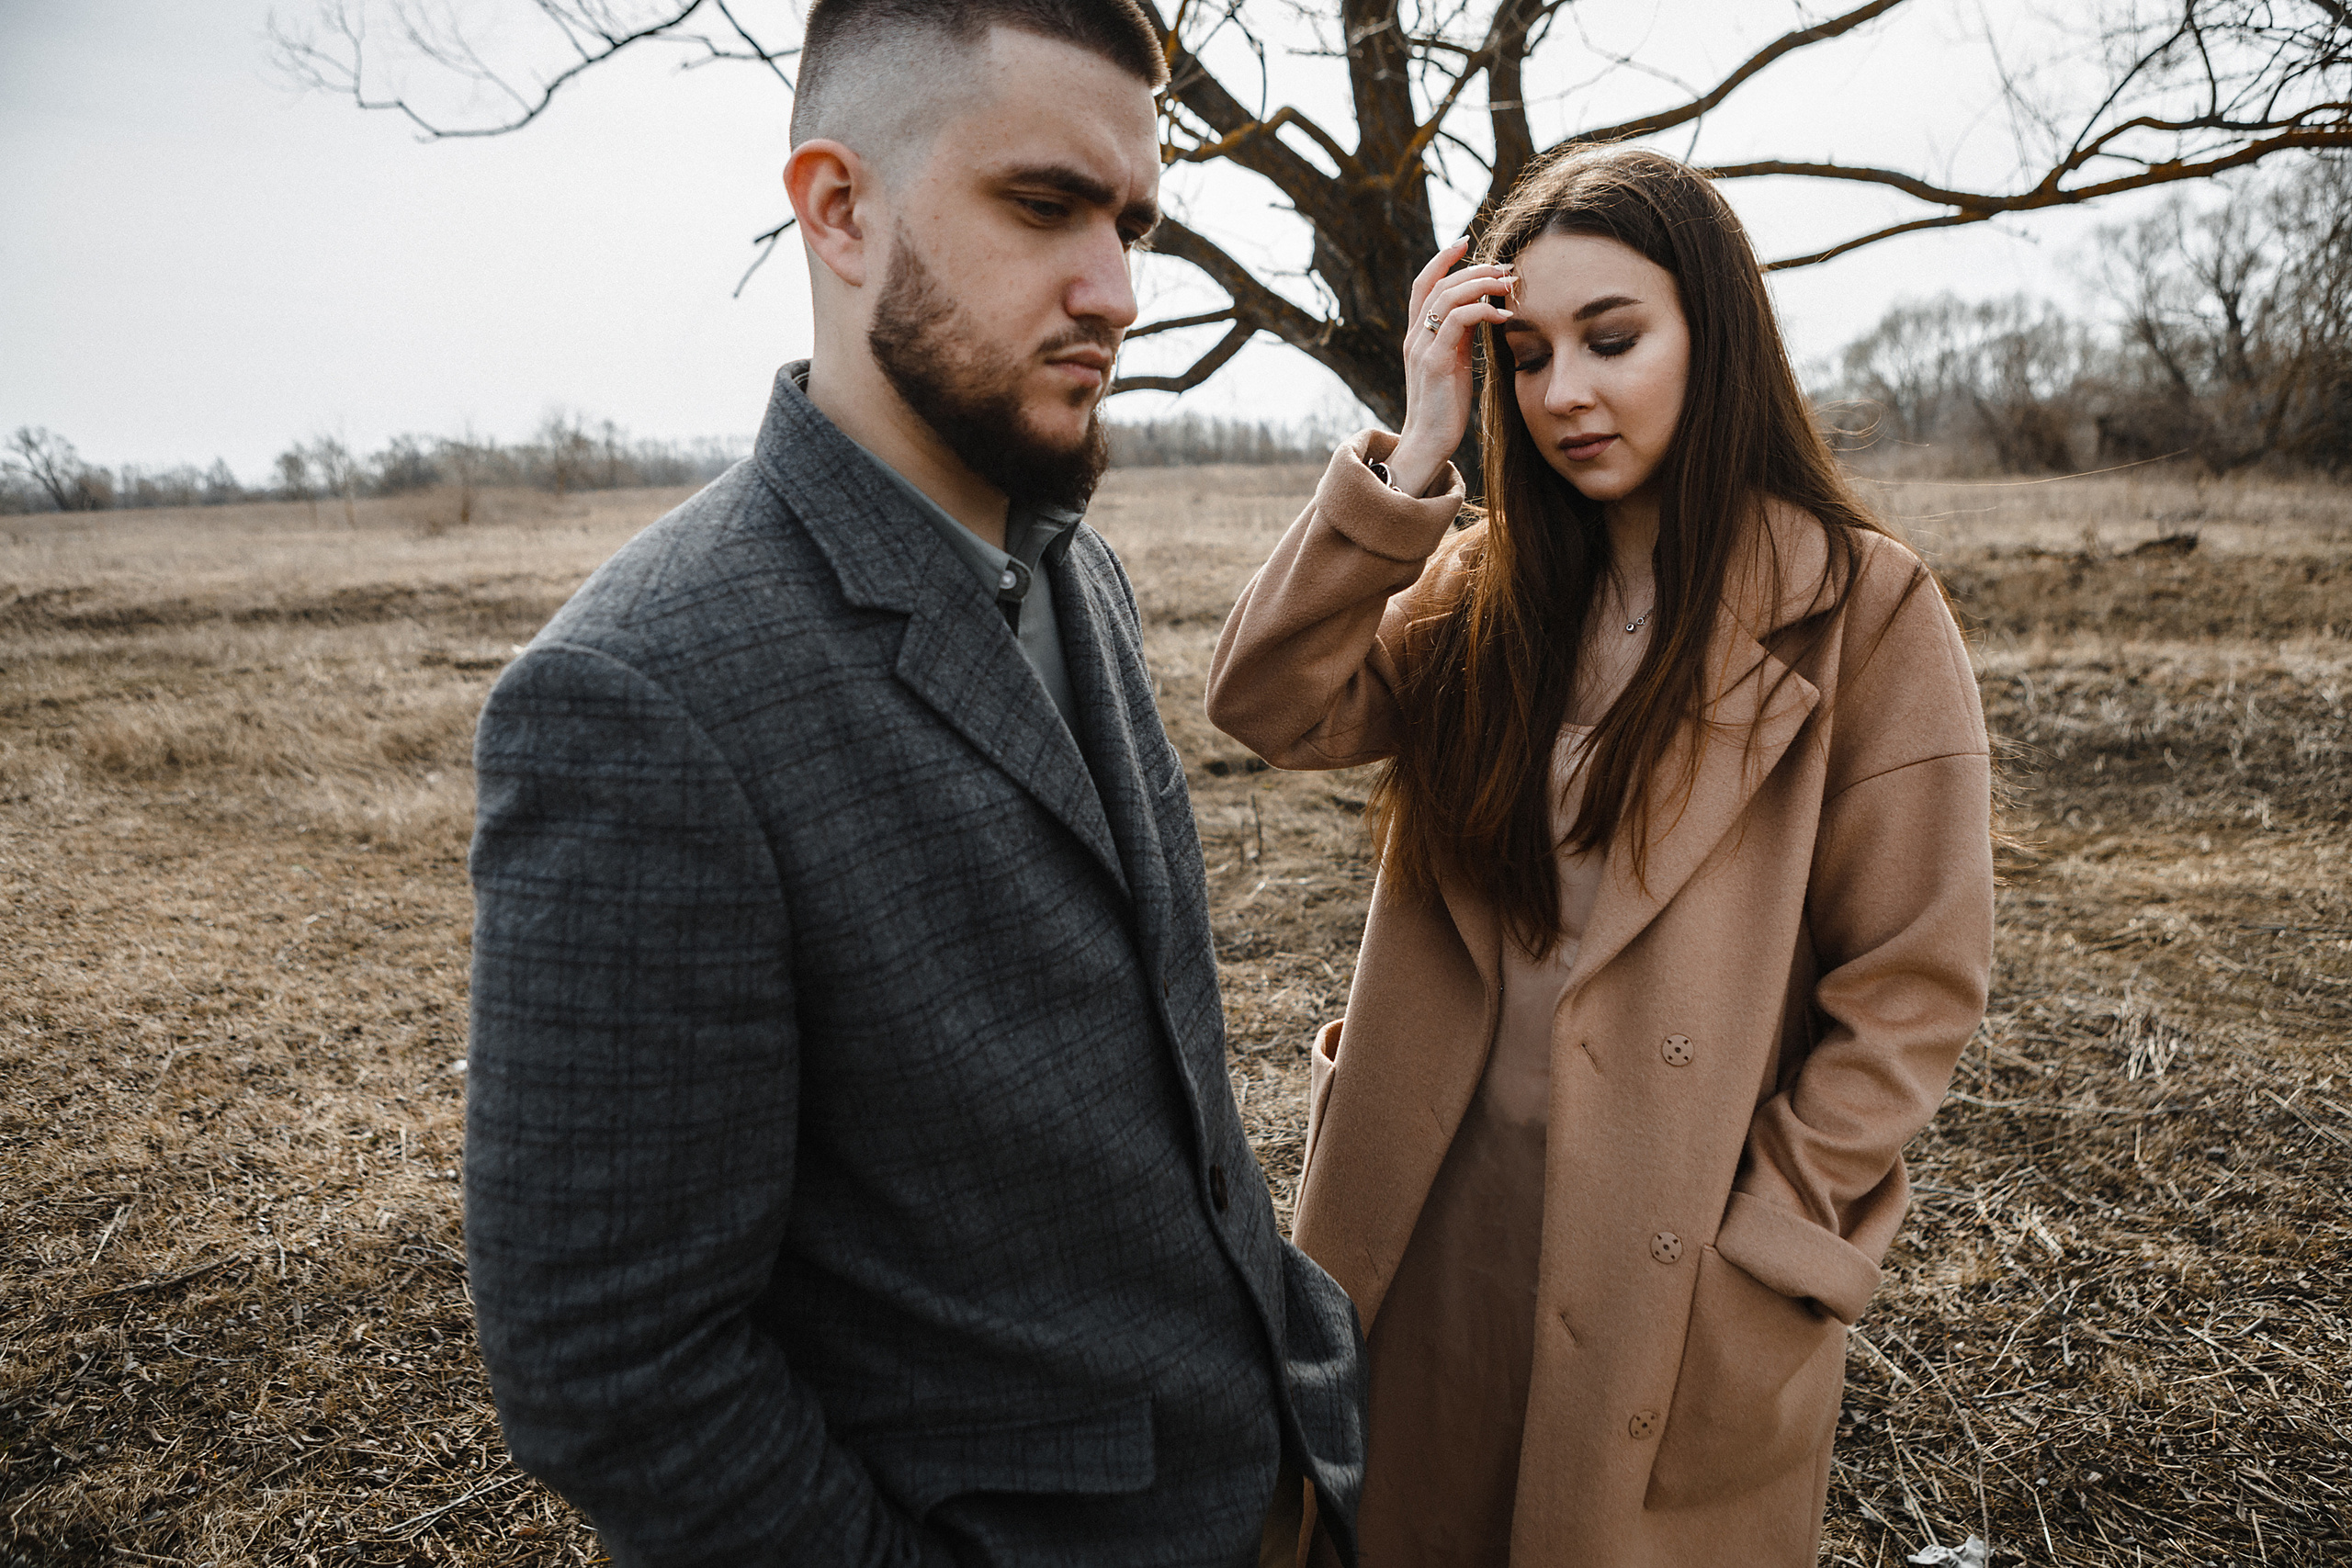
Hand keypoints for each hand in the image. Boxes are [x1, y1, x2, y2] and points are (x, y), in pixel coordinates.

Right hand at [1385, 239, 1513, 498]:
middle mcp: (1414, 336)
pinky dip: (1483, 310)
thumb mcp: (1452, 363)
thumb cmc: (1443, 407)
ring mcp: (1421, 348)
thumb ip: (1460, 336)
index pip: (1422, 284)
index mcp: (1416, 335)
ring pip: (1447, 296)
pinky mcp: (1434, 362)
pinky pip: (1458, 321)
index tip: (1466, 242)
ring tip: (1510, 284)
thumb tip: (1483, 310)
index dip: (1441, 259)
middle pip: (1438, 284)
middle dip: (1474, 269)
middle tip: (1505, 267)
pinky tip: (1504, 315)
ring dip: (1482, 284)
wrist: (1427, 443)